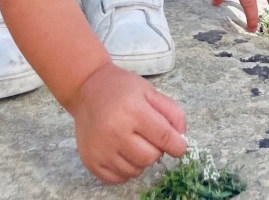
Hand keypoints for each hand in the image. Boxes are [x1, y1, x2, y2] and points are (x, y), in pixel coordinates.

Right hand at [70, 62, 186, 183]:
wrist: (87, 90)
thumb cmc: (121, 89)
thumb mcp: (149, 91)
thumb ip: (171, 112)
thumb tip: (181, 138)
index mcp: (132, 110)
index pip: (163, 137)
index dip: (177, 145)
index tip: (180, 147)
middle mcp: (115, 131)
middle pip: (150, 157)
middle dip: (156, 149)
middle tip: (149, 137)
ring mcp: (101, 149)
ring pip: (136, 170)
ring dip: (141, 160)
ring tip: (134, 141)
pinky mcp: (92, 162)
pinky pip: (119, 178)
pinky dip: (126, 168)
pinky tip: (123, 151)